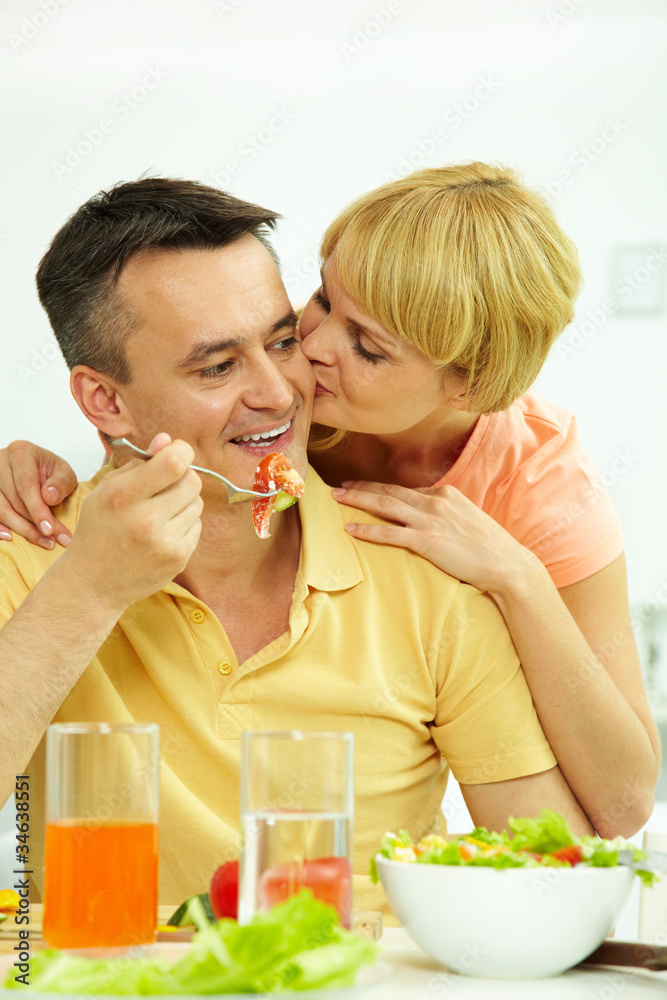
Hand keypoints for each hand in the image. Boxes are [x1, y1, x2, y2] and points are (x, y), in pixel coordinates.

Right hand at [0, 441, 77, 547]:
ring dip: (21, 530)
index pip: (26, 485)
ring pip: (1, 510)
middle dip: (34, 524)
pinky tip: (9, 537)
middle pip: (14, 500)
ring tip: (43, 541)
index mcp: (21, 452)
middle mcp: (0, 461)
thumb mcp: (64, 473)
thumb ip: (61, 483)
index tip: (49, 529)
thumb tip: (49, 497)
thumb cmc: (50, 472)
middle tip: (52, 540)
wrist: (38, 470)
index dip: (37, 510)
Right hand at [62, 434, 202, 613]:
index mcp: (123, 497)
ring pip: (197, 503)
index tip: (176, 452)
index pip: (173, 463)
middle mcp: (146, 520)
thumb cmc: (98, 531)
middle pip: (192, 481)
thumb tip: (167, 440)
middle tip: (165, 485)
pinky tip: (163, 531)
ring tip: (159, 512)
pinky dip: (185, 523)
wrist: (93, 582)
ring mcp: (165, 542)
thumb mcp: (106, 490)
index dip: (181, 451)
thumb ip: (138, 463)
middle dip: (183, 477)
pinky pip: (197, 526)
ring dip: (184, 501)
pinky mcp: (178, 558)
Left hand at [333, 480, 534, 596]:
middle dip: (361, 487)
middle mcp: (436, 502)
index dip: (381, 487)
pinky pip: (389, 532)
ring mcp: (431, 520)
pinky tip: (350, 529)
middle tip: (338, 487)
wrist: (508, 565)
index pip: (406, 489)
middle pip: (390, 491)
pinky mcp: (427, 541)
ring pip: (385, 505)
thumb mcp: (467, 521)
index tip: (362, 487)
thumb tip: (430, 520)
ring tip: (336, 499)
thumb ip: (446, 515)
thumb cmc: (490, 549)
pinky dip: (367, 529)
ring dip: (357, 500)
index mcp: (446, 494)